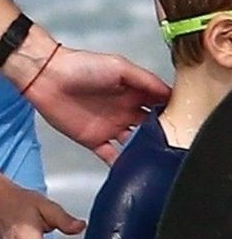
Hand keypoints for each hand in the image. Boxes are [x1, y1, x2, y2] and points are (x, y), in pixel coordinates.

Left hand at [17, 44, 168, 162]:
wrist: (48, 78)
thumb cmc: (82, 66)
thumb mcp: (119, 66)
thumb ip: (144, 80)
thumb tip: (169, 93)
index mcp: (133, 92)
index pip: (160, 104)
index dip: (173, 112)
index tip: (189, 123)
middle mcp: (125, 110)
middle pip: (151, 127)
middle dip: (164, 136)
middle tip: (179, 148)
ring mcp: (110, 127)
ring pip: (134, 144)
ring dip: (145, 152)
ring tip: (161, 162)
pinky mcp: (94, 140)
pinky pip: (111, 156)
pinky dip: (122, 164)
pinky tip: (134, 171)